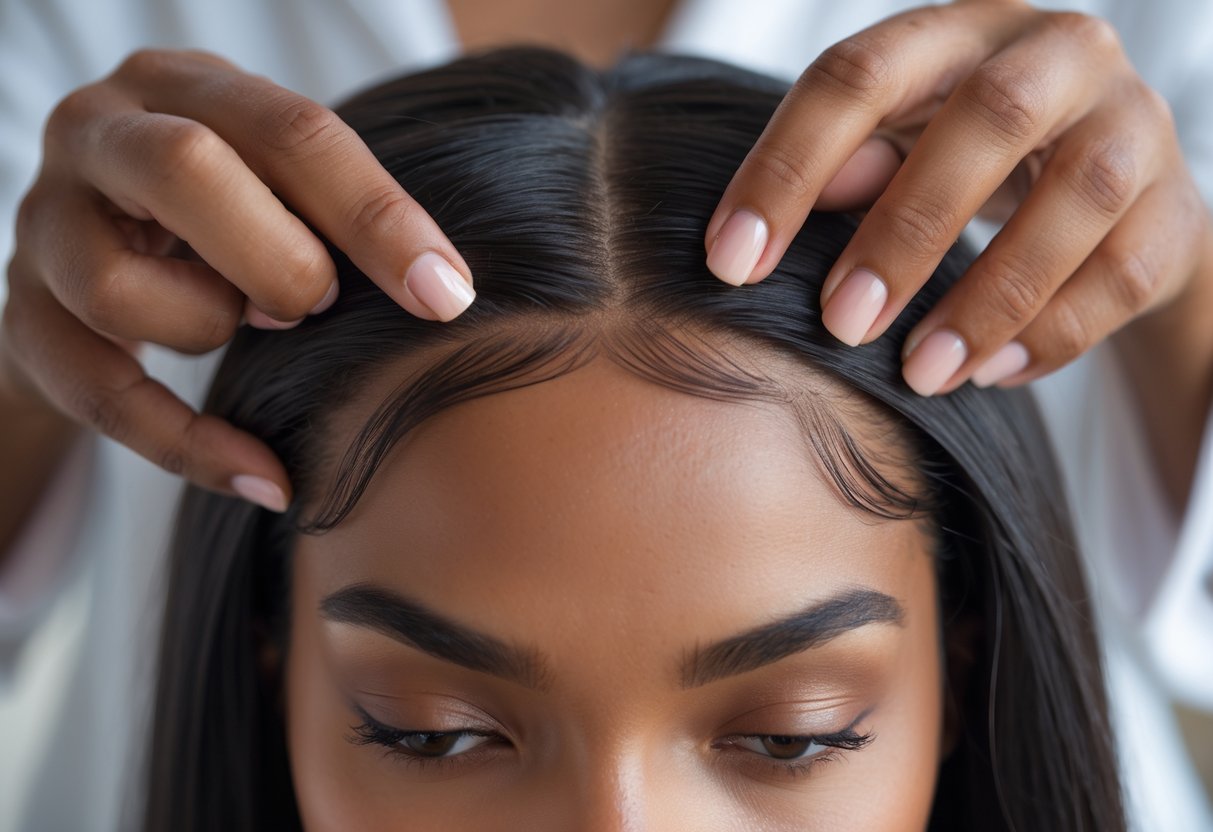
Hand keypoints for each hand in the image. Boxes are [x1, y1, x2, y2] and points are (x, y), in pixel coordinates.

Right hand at [2, 49, 475, 510]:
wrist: (106, 247)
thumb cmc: (230, 211)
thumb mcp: (280, 186)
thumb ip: (337, 212)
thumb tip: (441, 290)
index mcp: (185, 85)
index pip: (291, 132)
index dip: (376, 217)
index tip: (445, 295)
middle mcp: (100, 134)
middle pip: (184, 172)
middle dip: (279, 261)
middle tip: (312, 306)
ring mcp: (47, 223)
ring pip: (121, 288)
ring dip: (209, 327)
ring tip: (239, 323)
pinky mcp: (24, 316)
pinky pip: (99, 393)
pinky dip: (189, 445)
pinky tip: (264, 479)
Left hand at [705, 0, 1208, 396]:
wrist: (1107, 184)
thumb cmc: (966, 161)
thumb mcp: (897, 149)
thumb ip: (841, 172)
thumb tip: (763, 228)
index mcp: (958, 31)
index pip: (859, 75)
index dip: (787, 168)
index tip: (729, 261)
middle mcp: (1056, 53)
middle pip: (985, 119)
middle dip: (905, 231)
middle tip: (841, 323)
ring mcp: (1132, 123)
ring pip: (1075, 198)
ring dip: (989, 296)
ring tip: (920, 371)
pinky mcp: (1177, 207)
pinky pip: (1124, 273)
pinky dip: (1052, 332)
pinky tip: (987, 373)